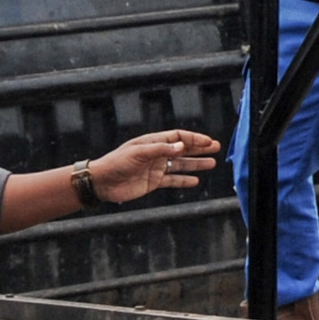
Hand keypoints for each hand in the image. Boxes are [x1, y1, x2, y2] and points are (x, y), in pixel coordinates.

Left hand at [89, 128, 221, 204]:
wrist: (102, 182)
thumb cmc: (117, 162)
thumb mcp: (139, 153)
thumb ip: (161, 150)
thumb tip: (181, 146)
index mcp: (153, 142)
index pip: (178, 137)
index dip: (194, 138)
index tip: (208, 142)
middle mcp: (157, 154)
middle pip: (182, 149)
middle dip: (199, 149)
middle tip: (216, 148)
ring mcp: (156, 168)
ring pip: (181, 165)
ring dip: (196, 164)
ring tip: (211, 163)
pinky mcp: (153, 182)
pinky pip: (172, 180)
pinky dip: (184, 180)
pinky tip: (195, 181)